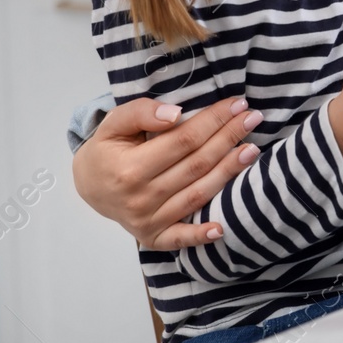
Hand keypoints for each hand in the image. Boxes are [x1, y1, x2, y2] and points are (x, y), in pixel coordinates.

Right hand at [72, 95, 261, 249]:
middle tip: (253, 118)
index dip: (213, 121)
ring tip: (252, 150)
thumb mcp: (113, 124)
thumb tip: (175, 114)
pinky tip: (223, 227)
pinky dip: (201, 235)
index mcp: (129, 169)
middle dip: (229, 138)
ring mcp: (147, 221)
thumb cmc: (107, 150)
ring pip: (198, 194)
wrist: (88, 185)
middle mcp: (139, 198)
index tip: (237, 104)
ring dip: (229, 172)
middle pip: (196, 165)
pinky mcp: (153, 236)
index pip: (183, 140)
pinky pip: (180, 238)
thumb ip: (141, 113)